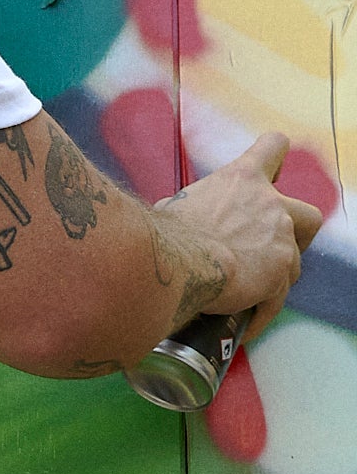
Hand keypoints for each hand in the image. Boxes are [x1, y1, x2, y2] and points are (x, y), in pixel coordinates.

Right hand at [154, 133, 325, 342]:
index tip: (272, 174)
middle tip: (275, 251)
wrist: (177, 263)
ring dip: (273, 279)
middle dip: (299, 236)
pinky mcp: (279, 274)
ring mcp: (280, 240)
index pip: (273, 148)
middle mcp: (270, 204)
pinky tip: (244, 325)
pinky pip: (276, 300)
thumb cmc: (165, 234)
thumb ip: (191, 209)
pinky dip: (261, 313)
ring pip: (294, 264)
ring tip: (247, 296)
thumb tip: (175, 221)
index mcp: (241, 179)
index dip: (275, 160)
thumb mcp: (174, 207)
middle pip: (308, 215)